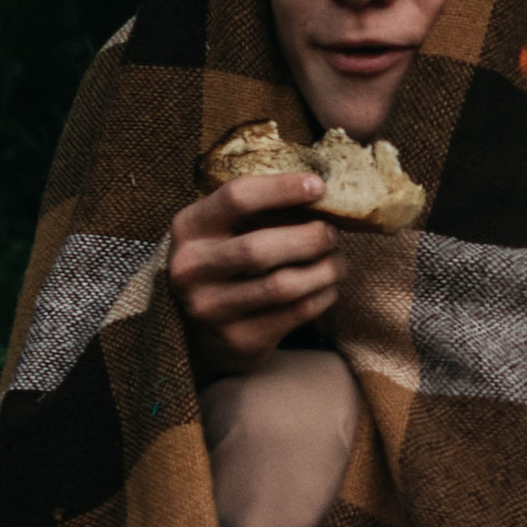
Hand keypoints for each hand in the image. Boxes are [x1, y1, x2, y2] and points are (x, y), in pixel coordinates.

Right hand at [166, 164, 339, 376]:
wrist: (201, 333)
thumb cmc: (224, 265)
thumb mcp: (221, 231)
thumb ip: (258, 211)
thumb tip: (319, 193)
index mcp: (188, 228)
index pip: (236, 198)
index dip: (281, 188)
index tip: (318, 186)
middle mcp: (190, 269)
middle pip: (260, 248)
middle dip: (309, 237)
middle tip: (332, 233)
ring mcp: (211, 309)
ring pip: (283, 285)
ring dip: (324, 269)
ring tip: (338, 261)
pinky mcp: (239, 339)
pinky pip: (295, 312)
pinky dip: (322, 295)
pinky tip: (328, 286)